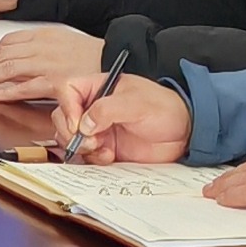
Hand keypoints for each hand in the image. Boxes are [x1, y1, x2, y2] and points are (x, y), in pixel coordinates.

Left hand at [0, 30, 110, 110]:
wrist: (119, 61)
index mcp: (46, 35)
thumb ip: (44, 49)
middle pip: (3, 54)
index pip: (9, 41)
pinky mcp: (57, 81)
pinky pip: (24, 86)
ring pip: (8, 68)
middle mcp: (44, 46)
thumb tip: (25, 59)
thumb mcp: (67, 44)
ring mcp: (49, 63)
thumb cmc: (95, 58)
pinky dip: (5, 90)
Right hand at [47, 72, 191, 164]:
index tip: (78, 124)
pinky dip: (92, 159)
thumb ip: (108, 109)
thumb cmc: (165, 108)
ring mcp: (96, 129)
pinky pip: (84, 155)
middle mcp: (92, 108)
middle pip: (62, 116)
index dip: (67, 106)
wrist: (184, 133)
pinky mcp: (103, 148)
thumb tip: (84, 123)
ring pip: (69, 138)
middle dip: (70, 132)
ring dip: (80, 147)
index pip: (68, 90)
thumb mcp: (137, 103)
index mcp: (98, 87)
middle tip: (90, 141)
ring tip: (101, 149)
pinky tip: (108, 156)